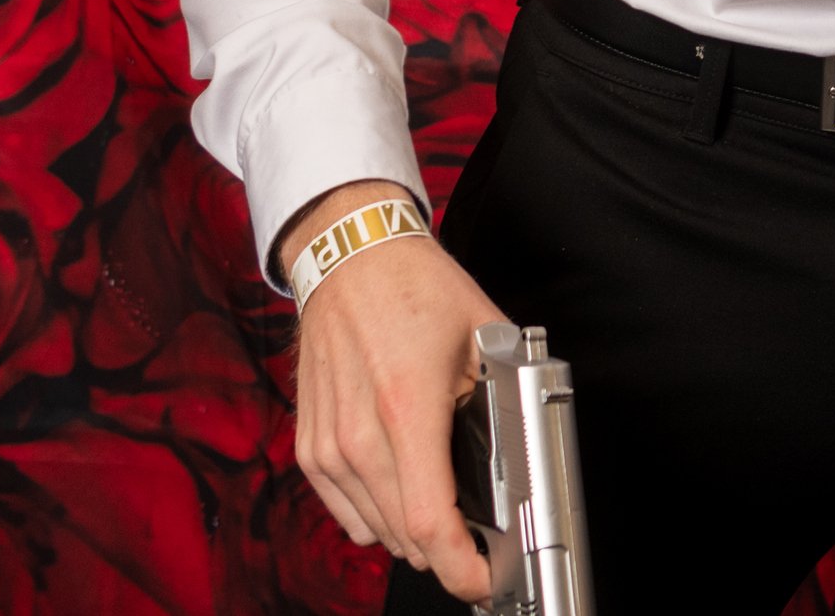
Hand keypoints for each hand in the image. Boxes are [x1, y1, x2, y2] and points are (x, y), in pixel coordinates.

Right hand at [286, 181, 510, 602]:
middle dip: (447, 549)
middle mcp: (359, 435)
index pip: (430, 520)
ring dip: (411, 531)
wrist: (348, 255)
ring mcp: (328, 445)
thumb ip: (504, 391)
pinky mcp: (310, 448)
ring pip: (375, 530)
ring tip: (441, 504)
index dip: (462, 566)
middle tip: (478, 538)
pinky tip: (401, 487)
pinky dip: (377, 514)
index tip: (482, 579)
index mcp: (407, 408)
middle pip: (404, 537)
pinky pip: (346, 512)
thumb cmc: (414, 286)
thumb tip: (524, 442)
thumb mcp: (483, 331)